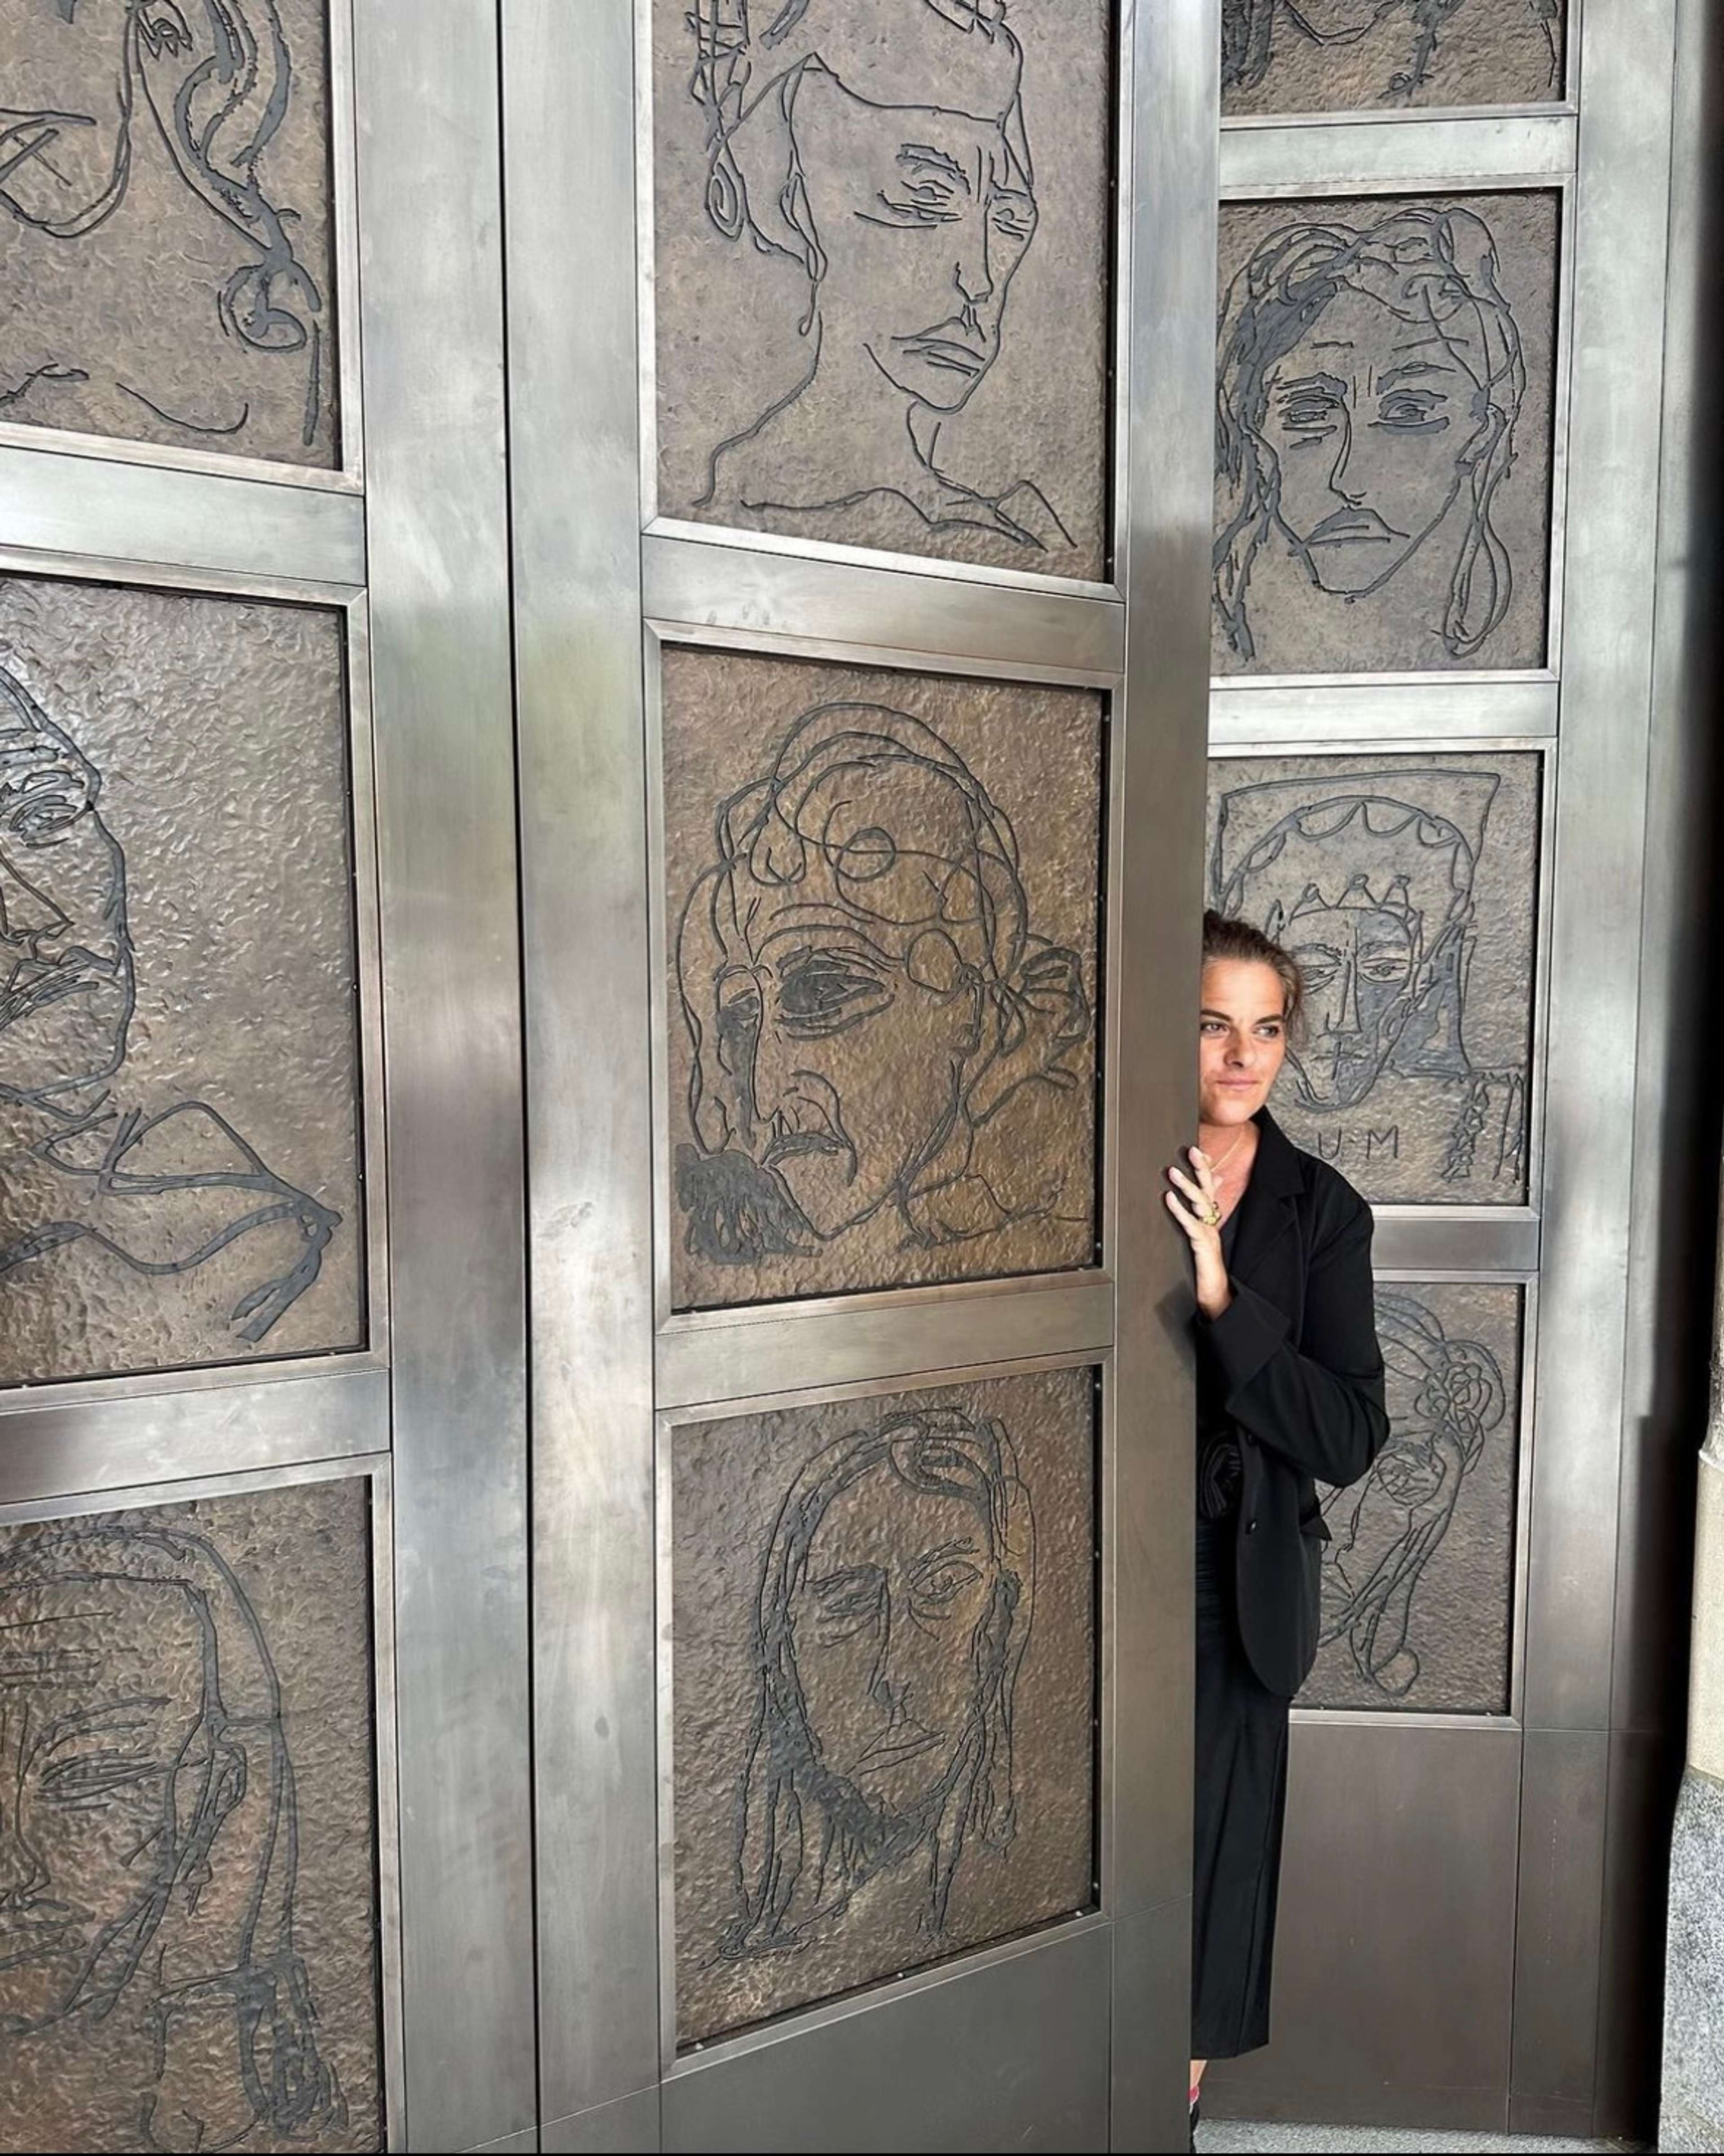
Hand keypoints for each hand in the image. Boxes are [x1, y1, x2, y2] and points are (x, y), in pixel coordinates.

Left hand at [1164, 1146, 1231, 1320]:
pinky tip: (1169, 1199)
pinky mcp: (1202, 1247)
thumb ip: (1199, 1219)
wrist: (1216, 1295)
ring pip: (1201, 1204)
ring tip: (1172, 1170)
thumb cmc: (1204, 1267)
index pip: (1210, 1188)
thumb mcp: (1201, 1238)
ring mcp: (1208, 1234)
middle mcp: (1211, 1223)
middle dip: (1200, 1169)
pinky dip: (1179, 1210)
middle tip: (1191, 1150)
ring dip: (1187, 1186)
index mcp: (1210, 1219)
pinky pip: (1191, 1225)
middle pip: (1208, 1190)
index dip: (1206, 1169)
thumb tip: (1197, 1207)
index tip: (1199, 1151)